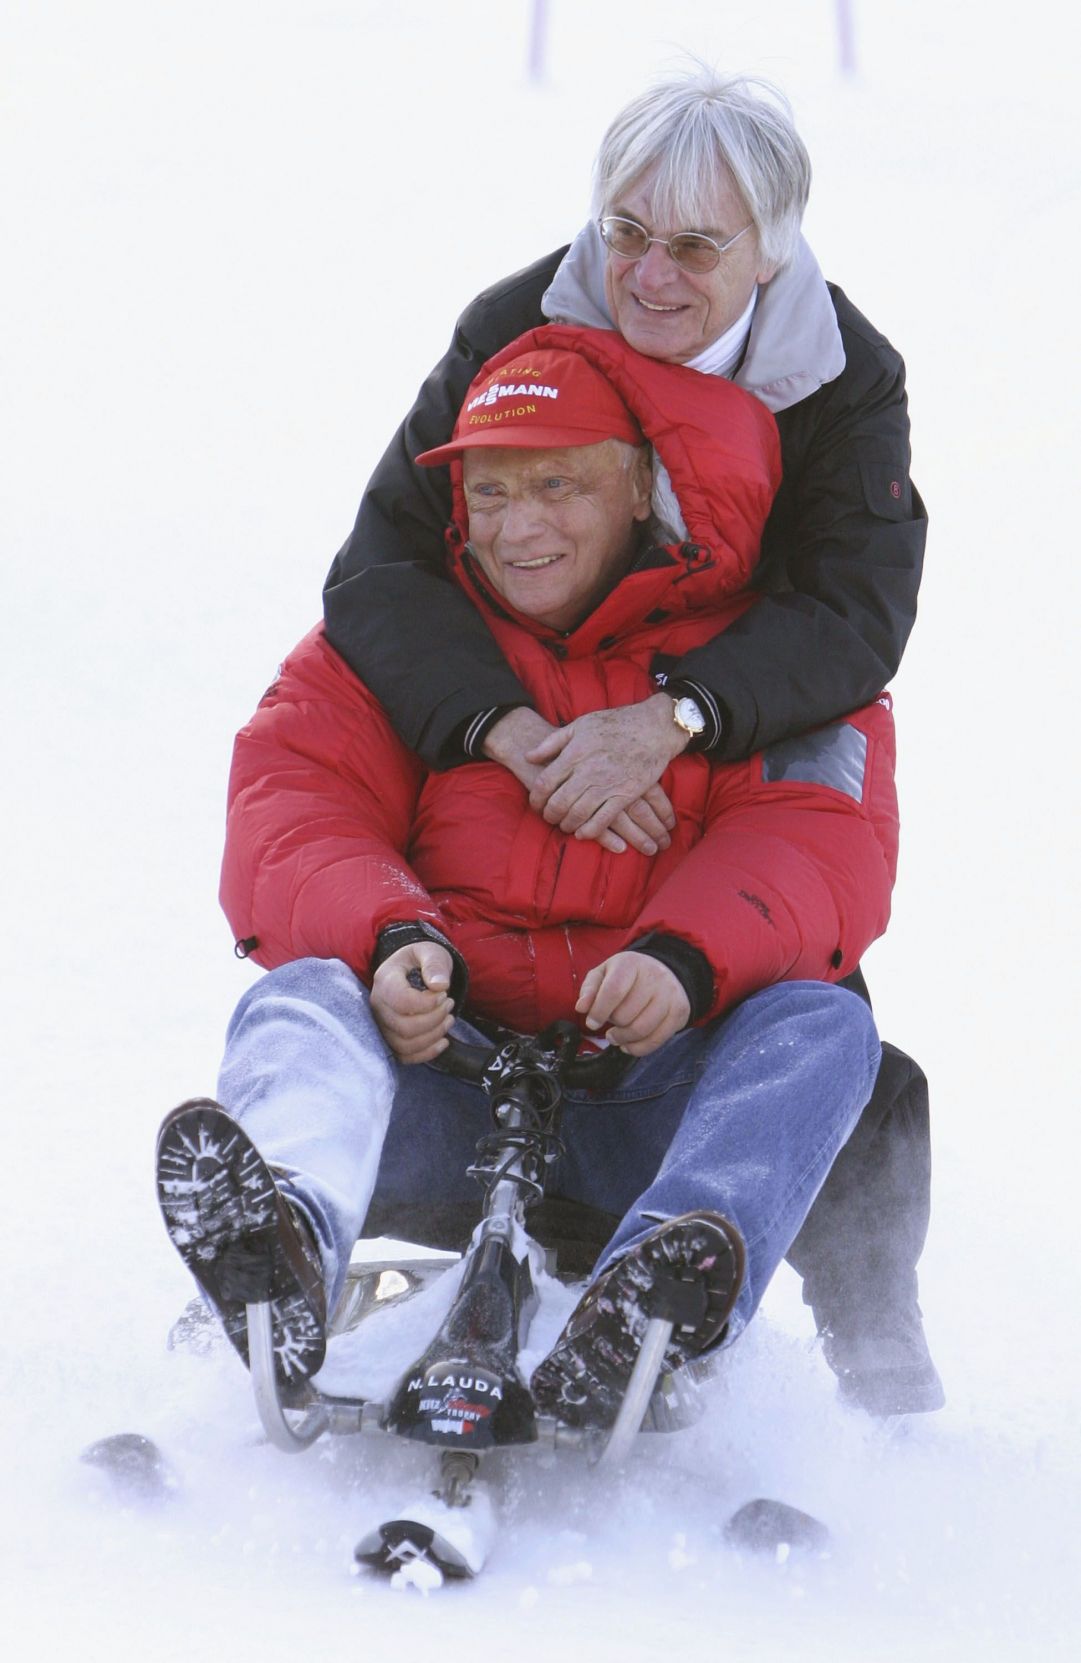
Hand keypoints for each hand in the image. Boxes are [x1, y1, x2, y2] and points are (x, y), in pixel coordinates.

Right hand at [370, 941, 455, 1063]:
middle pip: (404, 1027)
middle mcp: (378, 1005)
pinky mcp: (390, 1039)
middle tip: (449, 1004)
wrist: (411, 970)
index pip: (401, 1001)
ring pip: (405, 1045)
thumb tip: (440, 985)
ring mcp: (382, 1025)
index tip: (444, 994)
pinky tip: (443, 1041)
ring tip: (449, 1019)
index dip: (427, 1003)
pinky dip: (427, 1053)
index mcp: (385, 980)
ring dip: (433, 1035)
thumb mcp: (430, 952)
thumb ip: (435, 964)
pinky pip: (404, 1056)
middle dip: (434, 1019)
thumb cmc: (420, 961)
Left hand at [526, 696, 684, 849]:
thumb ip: (552, 742)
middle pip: (559, 802)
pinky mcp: (624, 795)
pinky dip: (589, 831)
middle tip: (549, 818)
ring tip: (564, 825)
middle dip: (550, 815)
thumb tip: (528, 757)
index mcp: (574, 753)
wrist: (653, 728)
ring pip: (578, 814)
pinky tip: (582, 833)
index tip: (536, 804)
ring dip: (567, 824)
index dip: (536, 798)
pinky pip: (602, 820)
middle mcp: (587, 771)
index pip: (545, 783)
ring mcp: (606, 785)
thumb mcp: (580, 725)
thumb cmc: (615, 723)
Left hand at [576, 951, 689, 1056]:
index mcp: (631, 964)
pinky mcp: (679, 1013)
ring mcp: (669, 996)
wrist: (666, 971)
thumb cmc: (629, 975)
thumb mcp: (605, 973)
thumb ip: (590, 989)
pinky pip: (656, 1041)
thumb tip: (581, 1007)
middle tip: (610, 1022)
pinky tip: (628, 1044)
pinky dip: (638, 1048)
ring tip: (616, 1036)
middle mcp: (654, 977)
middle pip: (626, 1014)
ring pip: (641, 1030)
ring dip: (623, 1039)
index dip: (599, 1011)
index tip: (592, 1023)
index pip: (613, 991)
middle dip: (612, 1024)